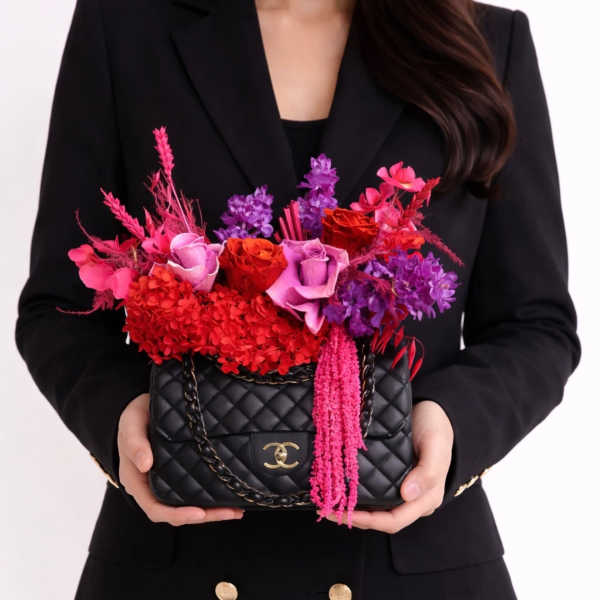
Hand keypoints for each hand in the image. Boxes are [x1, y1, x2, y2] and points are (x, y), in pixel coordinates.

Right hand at [117, 392, 244, 525]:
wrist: (144, 407)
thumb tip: (145, 464)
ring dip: (213, 510)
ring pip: (189, 504)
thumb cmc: (134, 418)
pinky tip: (230, 493)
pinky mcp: (181, 473)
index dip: (177, 514)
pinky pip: (195, 490)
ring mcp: (168, 481)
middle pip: (177, 512)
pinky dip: (212, 495)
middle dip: (205, 515)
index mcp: (137, 482)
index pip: (156, 508)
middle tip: (230, 512)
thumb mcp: (131, 425)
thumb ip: (135, 443)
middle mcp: (152, 487)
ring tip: (236, 509)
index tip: (199, 513)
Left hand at [321, 400, 452, 532]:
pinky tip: (338, 487)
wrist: (433, 409)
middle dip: (354, 518)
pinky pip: (372, 491)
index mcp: (426, 497)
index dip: (370, 520)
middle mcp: (412, 499)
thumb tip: (407, 495)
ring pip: (375, 508)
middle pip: (381, 519)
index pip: (395, 520)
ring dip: (352, 509)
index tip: (346, 513)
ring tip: (327, 503)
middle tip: (326, 510)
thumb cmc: (436, 428)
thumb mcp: (435, 446)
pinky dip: (355, 493)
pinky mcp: (391, 476)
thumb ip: (427, 472)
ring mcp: (401, 488)